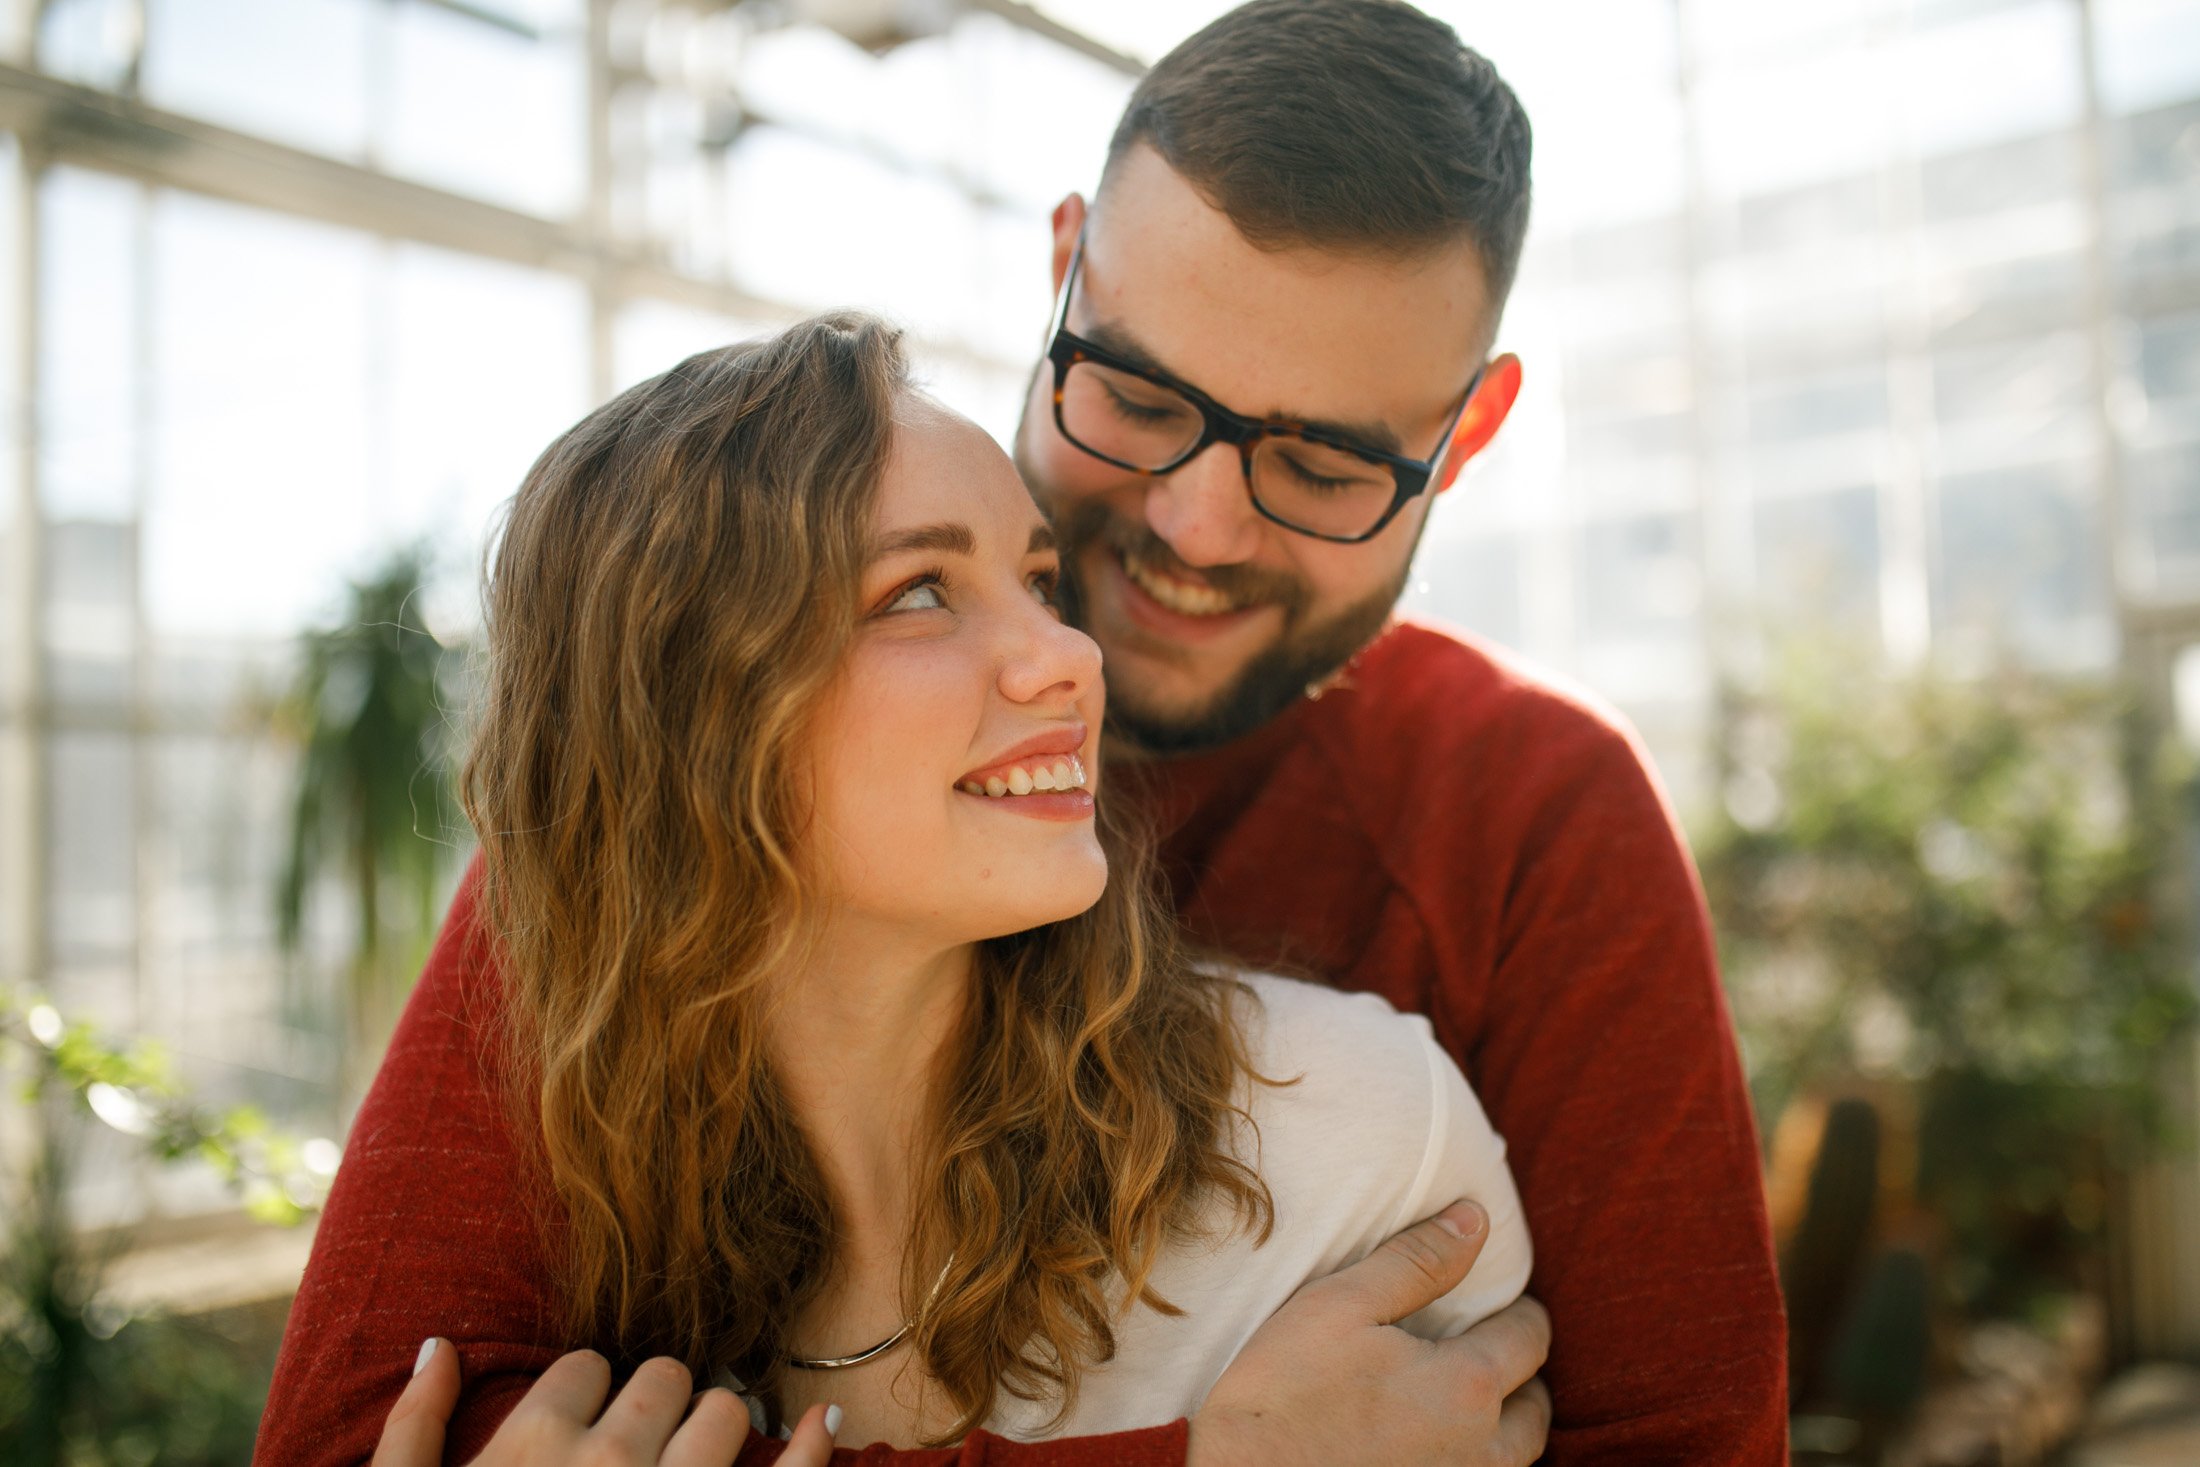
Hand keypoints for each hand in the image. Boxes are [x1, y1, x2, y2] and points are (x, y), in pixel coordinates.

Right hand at [372, 1338, 843, 1466]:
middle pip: (663, 1378)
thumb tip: (438, 1345)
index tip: (576, 1433)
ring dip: (713, 1429)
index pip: (585, 1367)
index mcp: (531, 1443)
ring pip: (725, 1412)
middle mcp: (609, 1459)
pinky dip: (813, 1447)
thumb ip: (413, 1429)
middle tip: (637, 1450)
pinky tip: (822, 1423)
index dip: (582, 1399)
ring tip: (692, 1463)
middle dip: (653, 1406)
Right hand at [1188, 1200, 1552, 1466]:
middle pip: (1536, 1408)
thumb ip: (1416, 1261)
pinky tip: (1431, 1445)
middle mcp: (1481, 1452)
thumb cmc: (1280, 1396)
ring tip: (1463, 1401)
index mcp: (1466, 1386)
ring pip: (1515, 1458)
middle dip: (1519, 1374)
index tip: (1500, 1303)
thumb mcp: (1338, 1306)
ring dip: (1504, 1427)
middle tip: (1484, 1351)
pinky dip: (1472, 1461)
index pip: (1529, 1338)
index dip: (1518, 1312)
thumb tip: (1475, 1219)